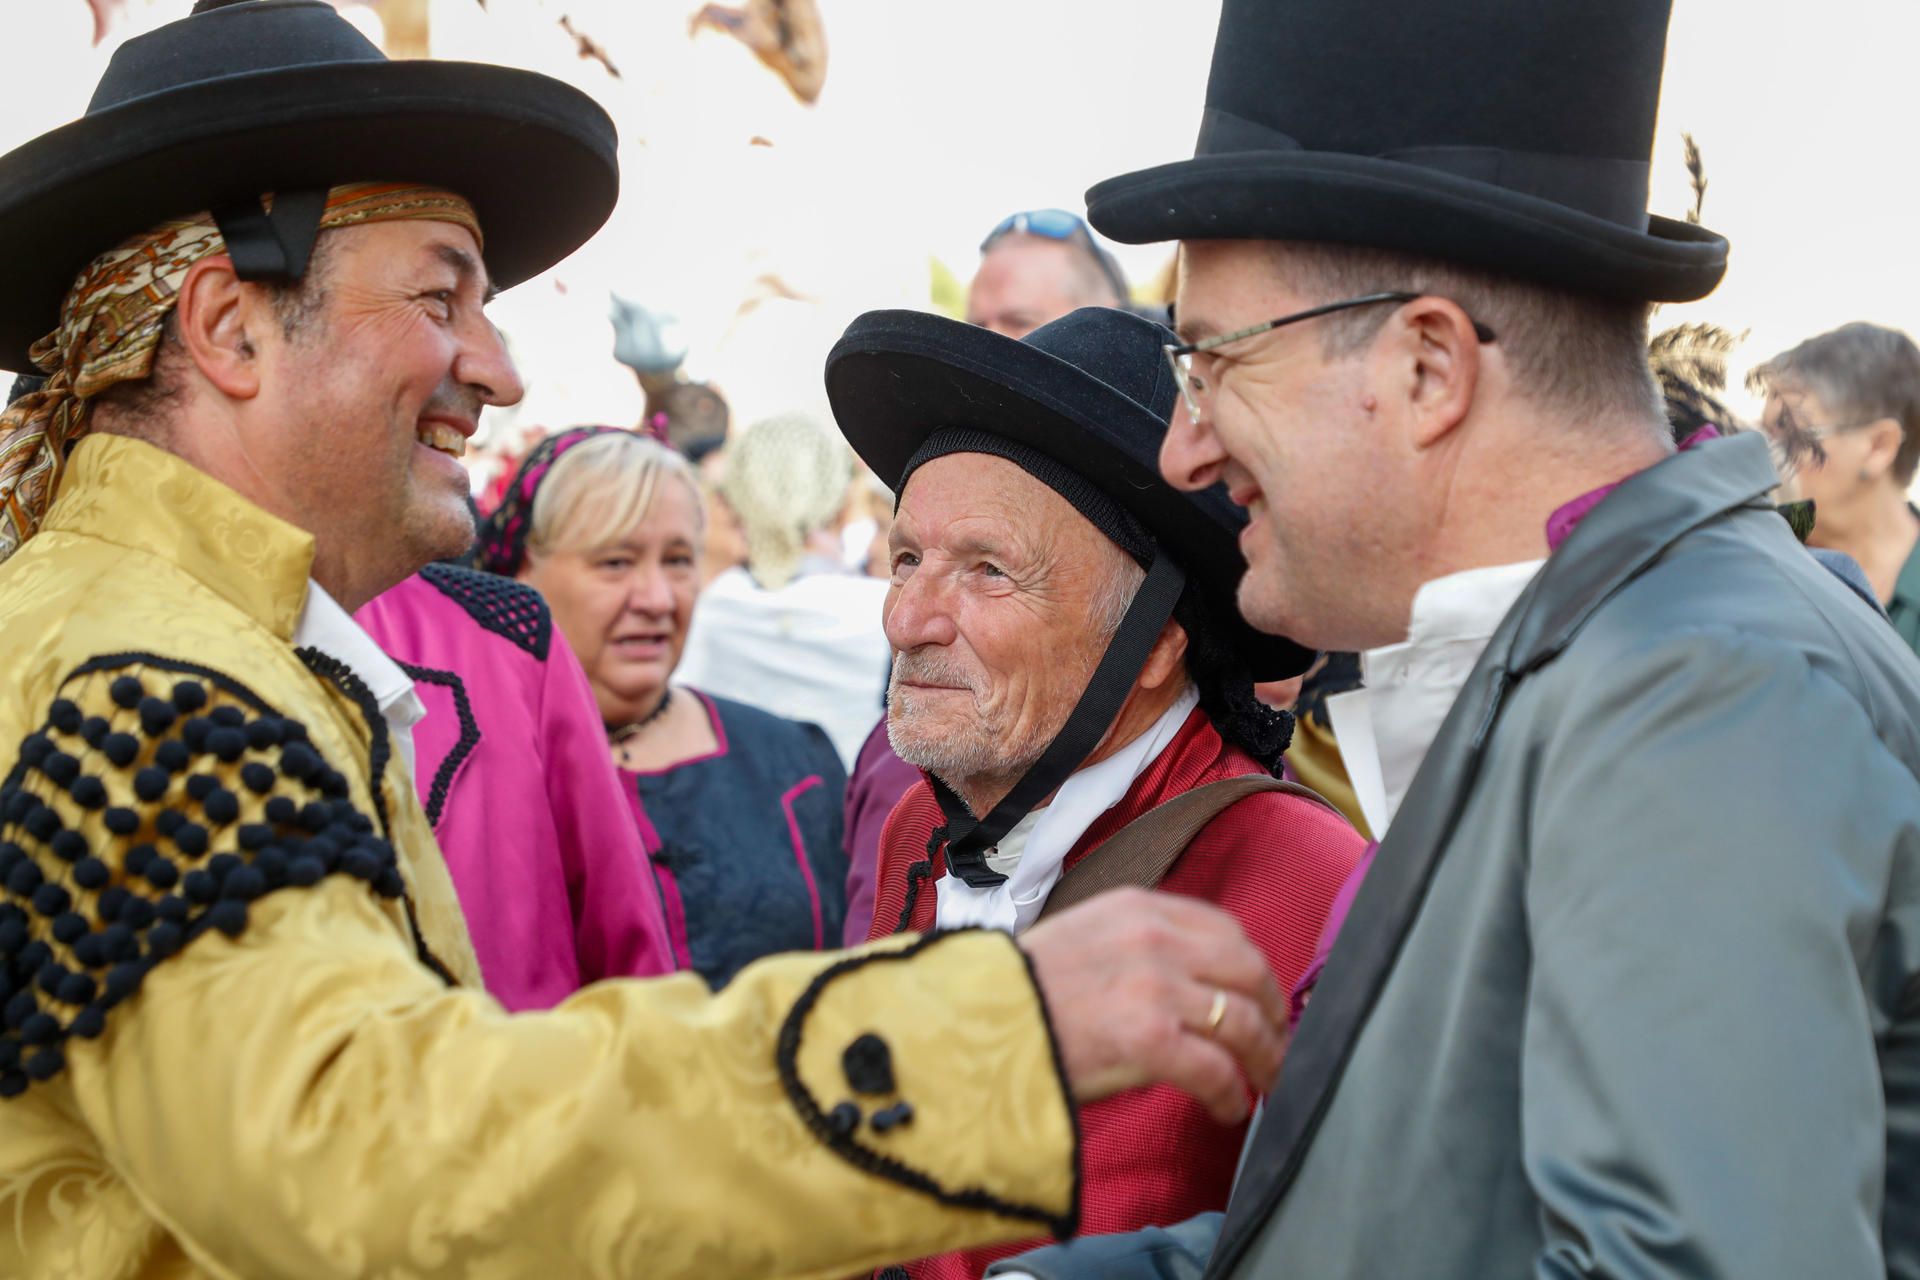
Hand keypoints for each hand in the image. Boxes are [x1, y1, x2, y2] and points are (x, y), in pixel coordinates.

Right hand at [1020, 888, 1288, 1124]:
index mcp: (1136, 907)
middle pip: (1248, 969)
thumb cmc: (1017, 992)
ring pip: (1244, 1021)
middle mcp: (1155, 938)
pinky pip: (1218, 1069)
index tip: (1257, 995)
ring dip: (1264, 1056)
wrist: (974, 1025)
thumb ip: (1136, 947)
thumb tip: (1184, 986)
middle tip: (1274, 1042)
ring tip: (1264, 1081)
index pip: (1223, 928)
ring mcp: (1157, 987)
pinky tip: (1229, 1108)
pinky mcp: (1152, 1040)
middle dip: (1272, 1010)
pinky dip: (1232, 1093)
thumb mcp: (1082, 938)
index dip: (1251, 968)